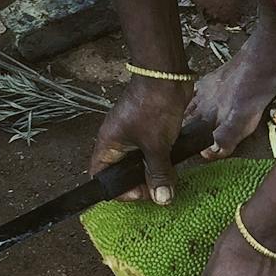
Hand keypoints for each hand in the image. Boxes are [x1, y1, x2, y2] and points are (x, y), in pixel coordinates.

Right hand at [89, 77, 193, 203]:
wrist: (167, 77)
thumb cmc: (153, 106)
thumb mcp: (156, 146)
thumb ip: (158, 173)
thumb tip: (162, 199)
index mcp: (109, 143)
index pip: (101, 175)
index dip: (119, 190)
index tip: (142, 194)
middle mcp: (118, 141)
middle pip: (122, 172)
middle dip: (139, 184)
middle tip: (159, 189)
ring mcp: (133, 135)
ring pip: (139, 163)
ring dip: (152, 173)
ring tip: (168, 179)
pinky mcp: (149, 130)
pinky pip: (151, 152)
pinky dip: (161, 161)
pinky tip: (174, 166)